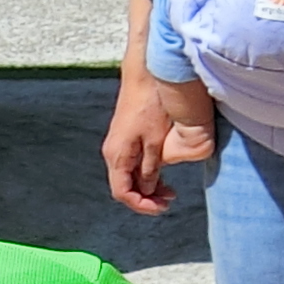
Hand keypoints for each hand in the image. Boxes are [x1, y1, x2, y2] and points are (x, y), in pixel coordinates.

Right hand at [101, 64, 178, 214]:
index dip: (141, 204)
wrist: (143, 75)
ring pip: (130, 176)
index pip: (123, 192)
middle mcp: (114, 153)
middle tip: (168, 201)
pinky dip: (147, 174)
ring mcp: (119, 146)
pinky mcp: (127, 139)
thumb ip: (150, 168)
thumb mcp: (153, 140)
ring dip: (148, 187)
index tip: (162, 208)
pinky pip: (133, 164)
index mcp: (117, 155)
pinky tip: (162, 174)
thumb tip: (148, 189)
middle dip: (146, 198)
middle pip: (125, 186)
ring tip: (169, 191)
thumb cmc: (150, 105)